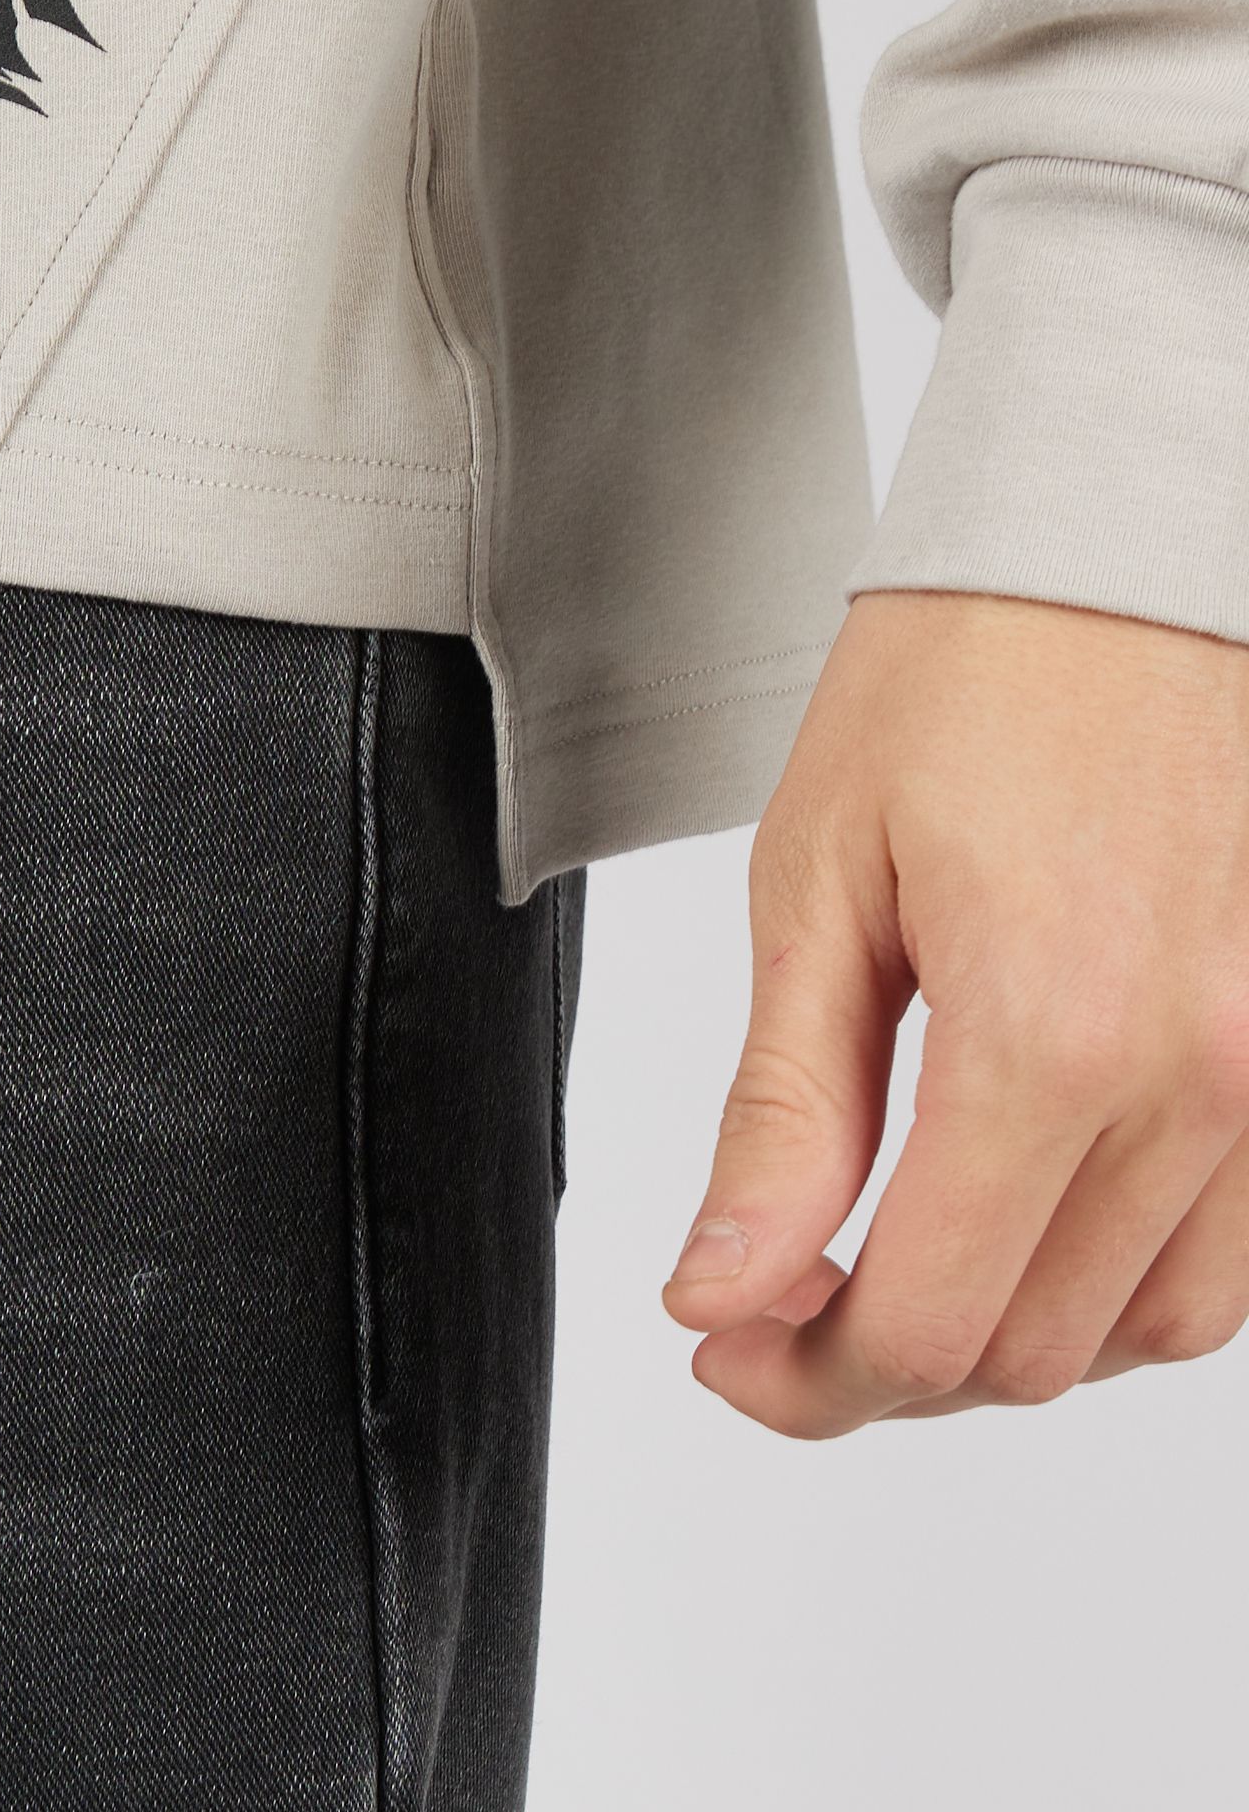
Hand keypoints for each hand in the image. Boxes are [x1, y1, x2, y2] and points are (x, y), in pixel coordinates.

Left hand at [664, 588, 1248, 1434]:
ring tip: (901, 1252)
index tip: (728, 1341)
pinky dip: (1126, 1280)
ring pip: (1147, 1329)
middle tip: (781, 1295)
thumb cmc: (965, 672)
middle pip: (1035, 1352)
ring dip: (1012, 1330)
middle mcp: (1195, 1075)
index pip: (933, 1328)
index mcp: (1051, 1031)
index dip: (809, 1377)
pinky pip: (1233, 1255)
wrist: (1119, 545)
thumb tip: (725, 1294)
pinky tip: (1031, 1213)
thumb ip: (784, 1112)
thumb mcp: (819, 879)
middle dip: (886, 1359)